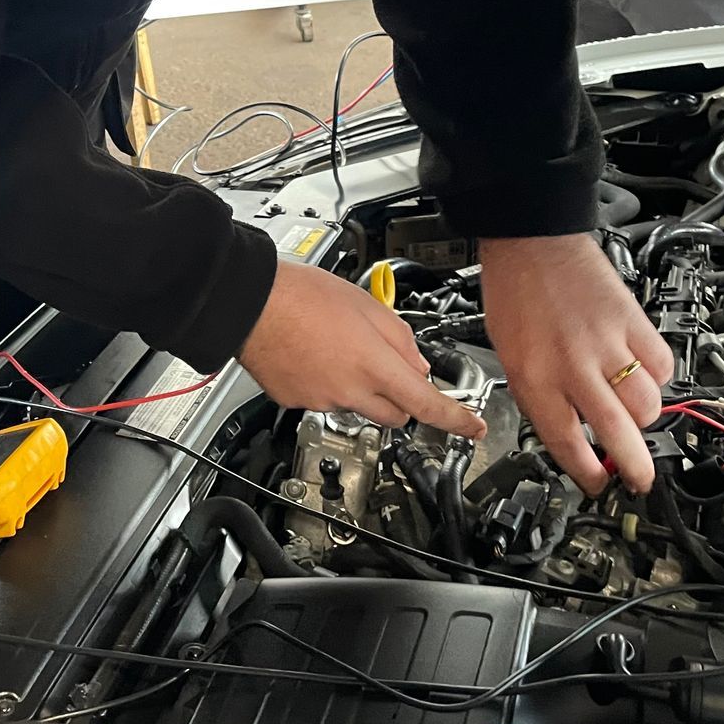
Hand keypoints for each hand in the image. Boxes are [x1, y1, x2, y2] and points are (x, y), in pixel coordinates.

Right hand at [240, 262, 486, 437]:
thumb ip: (399, 337)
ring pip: (357, 406)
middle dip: (401, 398)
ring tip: (336, 347)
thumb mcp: (367, 305)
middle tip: (388, 368)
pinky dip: (326, 385)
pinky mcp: (296, 402)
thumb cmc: (302, 295)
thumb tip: (413, 363)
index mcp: (375, 365)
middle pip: (395, 415)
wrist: (251, 302)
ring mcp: (321, 401)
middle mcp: (351, 391)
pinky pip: (323, 401)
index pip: (428, 404)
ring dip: (359, 387)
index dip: (456, 420)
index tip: (472, 428)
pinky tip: (312, 356)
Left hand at [479, 234, 671, 495]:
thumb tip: (569, 428)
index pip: (566, 442)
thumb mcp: (509, 353)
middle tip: (640, 480)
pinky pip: (661, 365)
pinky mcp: (632, 321)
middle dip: (635, 468)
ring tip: (634, 412)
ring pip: (647, 404)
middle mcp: (572, 365)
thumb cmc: (513, 292)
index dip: (586, 472)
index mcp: (534, 377)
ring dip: (644, 417)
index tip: (597, 484)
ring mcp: (607, 344)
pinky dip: (657, 376)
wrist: (530, 238)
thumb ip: (539, 392)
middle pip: (618, 433)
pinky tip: (643, 373)